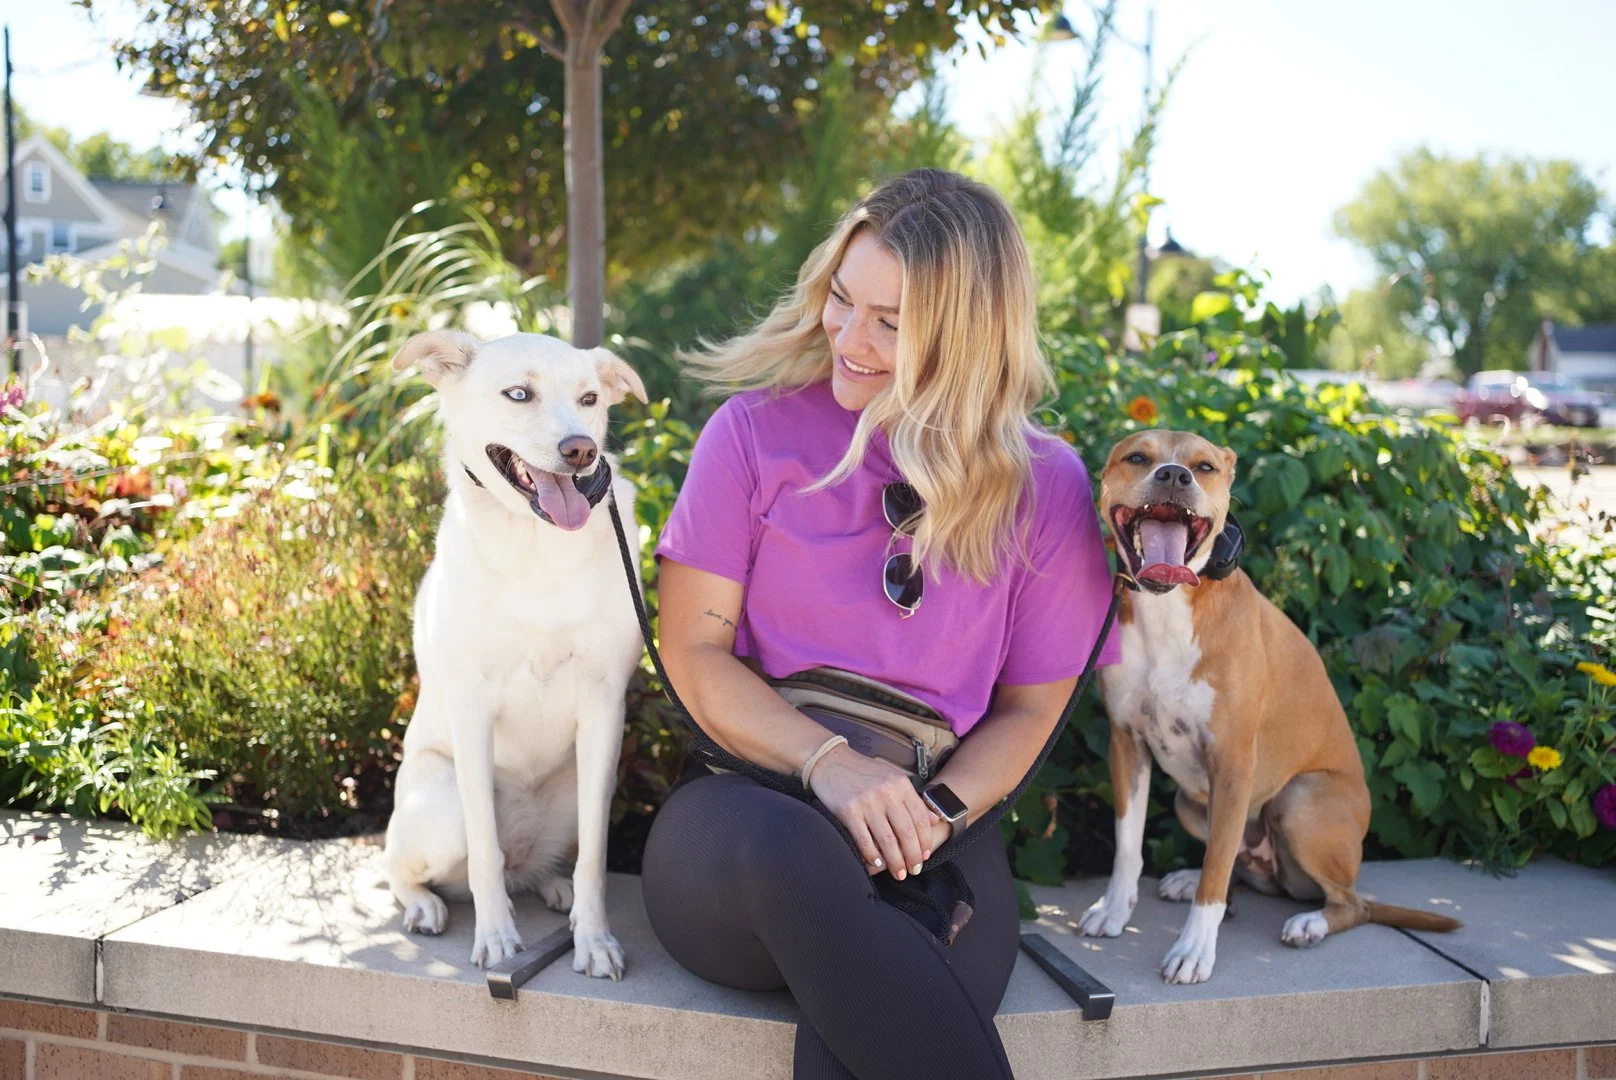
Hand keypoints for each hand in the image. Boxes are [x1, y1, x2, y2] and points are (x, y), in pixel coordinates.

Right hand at [808, 744, 939, 879]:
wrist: (831, 761)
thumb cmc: (863, 772)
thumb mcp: (893, 778)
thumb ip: (913, 799)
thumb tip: (934, 820)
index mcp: (901, 784)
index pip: (920, 818)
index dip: (925, 841)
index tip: (925, 856)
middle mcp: (886, 792)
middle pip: (906, 833)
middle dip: (913, 857)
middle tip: (914, 870)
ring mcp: (867, 802)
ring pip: (887, 840)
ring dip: (895, 862)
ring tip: (899, 874)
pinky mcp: (849, 811)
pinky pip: (864, 840)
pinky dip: (872, 856)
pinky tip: (877, 864)